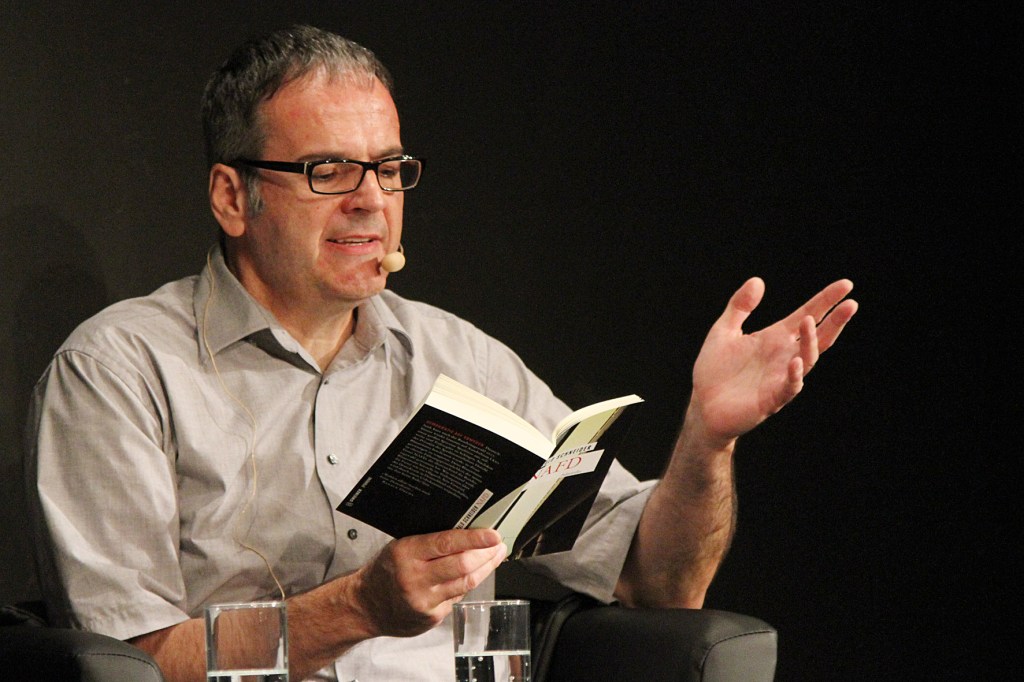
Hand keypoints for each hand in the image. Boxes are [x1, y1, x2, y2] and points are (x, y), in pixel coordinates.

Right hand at [351, 528, 505, 637]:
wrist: (365, 606)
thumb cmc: (386, 570)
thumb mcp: (401, 547)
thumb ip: (430, 542)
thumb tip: (468, 532)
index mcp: (406, 553)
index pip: (446, 543)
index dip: (474, 539)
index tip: (493, 534)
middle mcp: (414, 578)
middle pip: (462, 566)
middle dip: (486, 554)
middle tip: (499, 544)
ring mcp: (424, 601)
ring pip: (466, 583)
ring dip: (485, 568)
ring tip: (495, 555)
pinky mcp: (431, 617)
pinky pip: (457, 598)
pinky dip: (468, 584)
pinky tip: (475, 574)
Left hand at [690, 277, 857, 446]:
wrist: (702, 405)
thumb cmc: (715, 370)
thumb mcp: (723, 331)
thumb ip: (740, 306)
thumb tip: (758, 280)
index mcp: (775, 338)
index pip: (807, 315)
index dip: (825, 300)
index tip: (846, 285)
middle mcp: (784, 356)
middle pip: (818, 336)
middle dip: (835, 320)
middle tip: (851, 303)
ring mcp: (780, 378)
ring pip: (807, 359)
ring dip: (811, 341)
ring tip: (809, 321)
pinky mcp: (771, 399)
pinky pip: (789, 387)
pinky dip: (794, 376)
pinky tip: (795, 362)